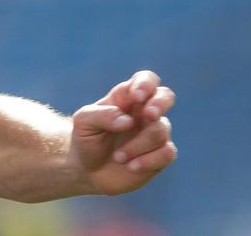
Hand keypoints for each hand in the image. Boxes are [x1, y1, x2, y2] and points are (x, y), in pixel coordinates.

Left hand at [70, 70, 176, 194]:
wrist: (87, 171)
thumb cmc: (86, 139)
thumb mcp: (84, 123)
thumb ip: (102, 115)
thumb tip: (128, 121)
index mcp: (126, 98)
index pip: (145, 80)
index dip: (145, 84)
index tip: (136, 97)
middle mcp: (144, 113)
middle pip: (166, 96)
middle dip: (160, 103)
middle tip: (149, 114)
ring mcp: (154, 133)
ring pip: (160, 130)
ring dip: (137, 145)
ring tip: (117, 157)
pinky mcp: (160, 155)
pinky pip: (167, 152)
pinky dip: (148, 160)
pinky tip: (131, 167)